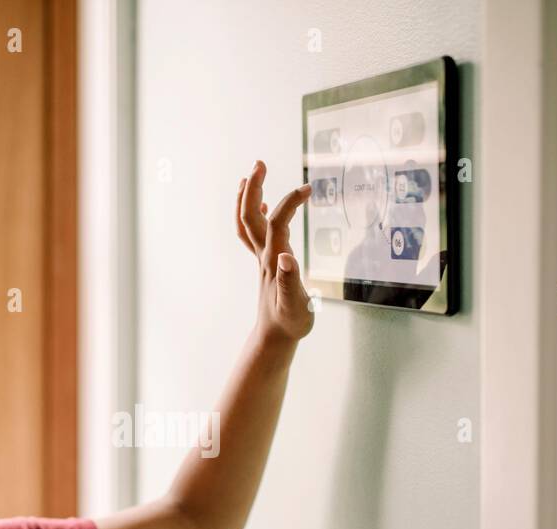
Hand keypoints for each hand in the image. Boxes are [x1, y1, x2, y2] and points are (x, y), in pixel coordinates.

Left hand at [236, 159, 314, 342]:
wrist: (274, 337)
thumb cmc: (289, 323)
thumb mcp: (295, 305)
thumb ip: (290, 282)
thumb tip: (285, 257)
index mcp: (274, 261)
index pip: (278, 223)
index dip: (291, 203)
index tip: (308, 188)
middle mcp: (264, 255)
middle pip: (250, 216)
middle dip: (253, 188)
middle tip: (259, 163)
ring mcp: (262, 258)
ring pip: (247, 223)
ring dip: (247, 198)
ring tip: (250, 176)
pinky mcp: (265, 263)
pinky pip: (254, 234)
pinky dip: (256, 215)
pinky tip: (265, 208)